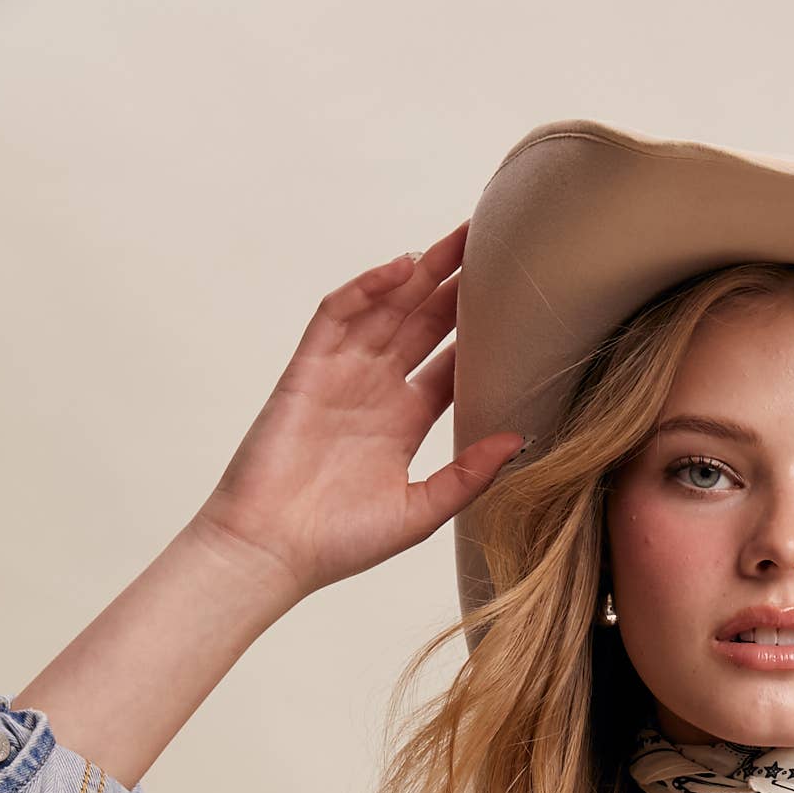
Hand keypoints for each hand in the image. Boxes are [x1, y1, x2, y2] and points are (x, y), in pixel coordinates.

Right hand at [190, 220, 527, 603]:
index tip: (518, 306)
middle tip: (496, 247)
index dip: (479, 333)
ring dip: (420, 274)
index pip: (449, 363)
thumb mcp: (423, 510)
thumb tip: (520, 439)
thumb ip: (469, 475)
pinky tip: (400, 269)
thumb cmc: (341, 542)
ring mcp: (340, 376)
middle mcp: (375, 391)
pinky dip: (365, 288)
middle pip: (422, 324)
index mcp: (403, 422)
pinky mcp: (306, 371)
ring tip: (460, 241)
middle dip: (455, 286)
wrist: (273, 551)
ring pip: (386, 310)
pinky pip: (336, 316)